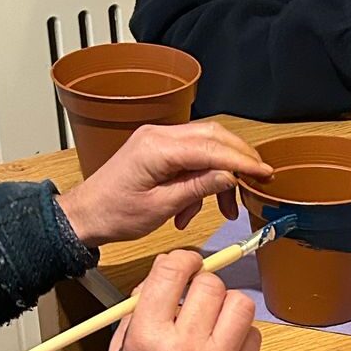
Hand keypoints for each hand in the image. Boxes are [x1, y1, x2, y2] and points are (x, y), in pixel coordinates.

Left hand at [56, 122, 272, 247]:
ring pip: (206, 145)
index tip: (264, 173)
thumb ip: (198, 188)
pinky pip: (192, 155)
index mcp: (157, 148)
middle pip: (213, 136)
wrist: (86, 215)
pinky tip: (194, 207)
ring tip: (223, 209)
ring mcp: (158, 139)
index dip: (242, 161)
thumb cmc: (114, 214)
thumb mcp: (161, 207)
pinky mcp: (158, 148)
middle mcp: (159, 135)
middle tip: (255, 183)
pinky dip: (202, 178)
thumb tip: (229, 175)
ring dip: (220, 175)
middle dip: (238, 161)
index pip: (211, 147)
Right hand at [103, 250, 260, 350]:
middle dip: (204, 284)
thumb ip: (140, 312)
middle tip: (198, 298)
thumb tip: (164, 279)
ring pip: (240, 305)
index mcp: (148, 334)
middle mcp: (184, 345)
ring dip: (227, 307)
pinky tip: (225, 346)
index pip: (172, 271)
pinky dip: (242, 335)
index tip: (186, 264)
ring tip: (214, 321)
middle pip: (211, 284)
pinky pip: (254, 336)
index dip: (183, 260)